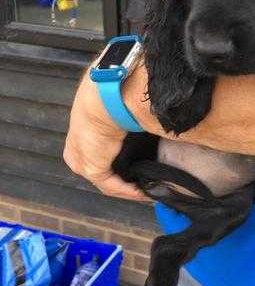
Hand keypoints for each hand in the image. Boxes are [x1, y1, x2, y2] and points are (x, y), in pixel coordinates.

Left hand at [63, 69, 150, 201]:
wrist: (107, 96)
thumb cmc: (113, 94)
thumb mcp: (116, 108)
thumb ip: (124, 118)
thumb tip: (145, 118)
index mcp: (81, 134)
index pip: (99, 156)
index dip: (118, 166)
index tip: (137, 170)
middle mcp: (77, 150)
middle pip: (102, 172)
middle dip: (123, 180)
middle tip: (144, 182)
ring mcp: (81, 161)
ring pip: (107, 182)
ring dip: (127, 188)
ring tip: (147, 189)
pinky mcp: (92, 168)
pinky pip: (112, 186)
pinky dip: (128, 190)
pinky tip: (143, 191)